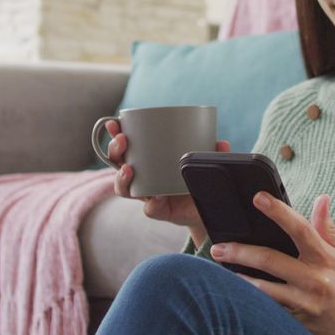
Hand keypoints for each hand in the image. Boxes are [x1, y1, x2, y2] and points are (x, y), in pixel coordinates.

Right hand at [106, 119, 229, 232]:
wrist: (206, 211)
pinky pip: (151, 209)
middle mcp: (142, 178)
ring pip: (125, 189)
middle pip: (118, 164)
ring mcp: (149, 196)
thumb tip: (221, 143)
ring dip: (121, 179)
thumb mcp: (203, 162)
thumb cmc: (198, 182)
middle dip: (115, 151)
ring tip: (128, 170)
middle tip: (122, 141)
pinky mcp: (161, 212)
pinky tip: (157, 197)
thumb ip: (211, 153)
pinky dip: (153, 204)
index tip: (113, 123)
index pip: (126, 146)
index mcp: (148, 162)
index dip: (114, 135)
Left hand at [210, 193, 334, 334]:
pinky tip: (234, 292)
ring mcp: (304, 302)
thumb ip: (326, 226)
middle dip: (241, 252)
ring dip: (239, 279)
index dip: (278, 211)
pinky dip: (251, 299)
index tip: (258, 198)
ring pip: (264, 289)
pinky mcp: (297, 320)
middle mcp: (313, 279)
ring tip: (220, 269)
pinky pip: (269, 308)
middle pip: (271, 260)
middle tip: (218, 246)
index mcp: (325, 257)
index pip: (300, 228)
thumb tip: (322, 198)